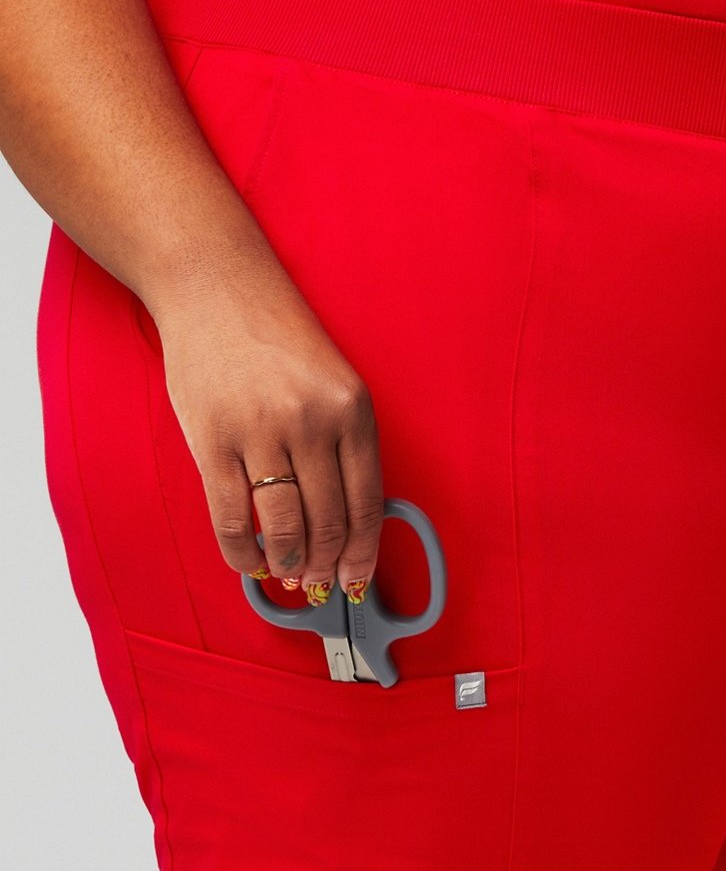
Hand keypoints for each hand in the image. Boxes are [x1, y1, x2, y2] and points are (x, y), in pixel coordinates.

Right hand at [151, 255, 383, 603]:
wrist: (214, 287)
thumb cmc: (275, 337)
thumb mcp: (332, 382)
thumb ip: (343, 444)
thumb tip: (345, 523)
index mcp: (352, 408)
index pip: (367, 503)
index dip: (364, 553)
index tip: (358, 578)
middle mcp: (312, 422)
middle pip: (329, 522)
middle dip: (327, 565)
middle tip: (321, 583)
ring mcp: (261, 432)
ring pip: (284, 527)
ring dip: (289, 563)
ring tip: (289, 573)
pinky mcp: (213, 441)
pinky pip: (232, 519)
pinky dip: (242, 553)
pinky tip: (250, 562)